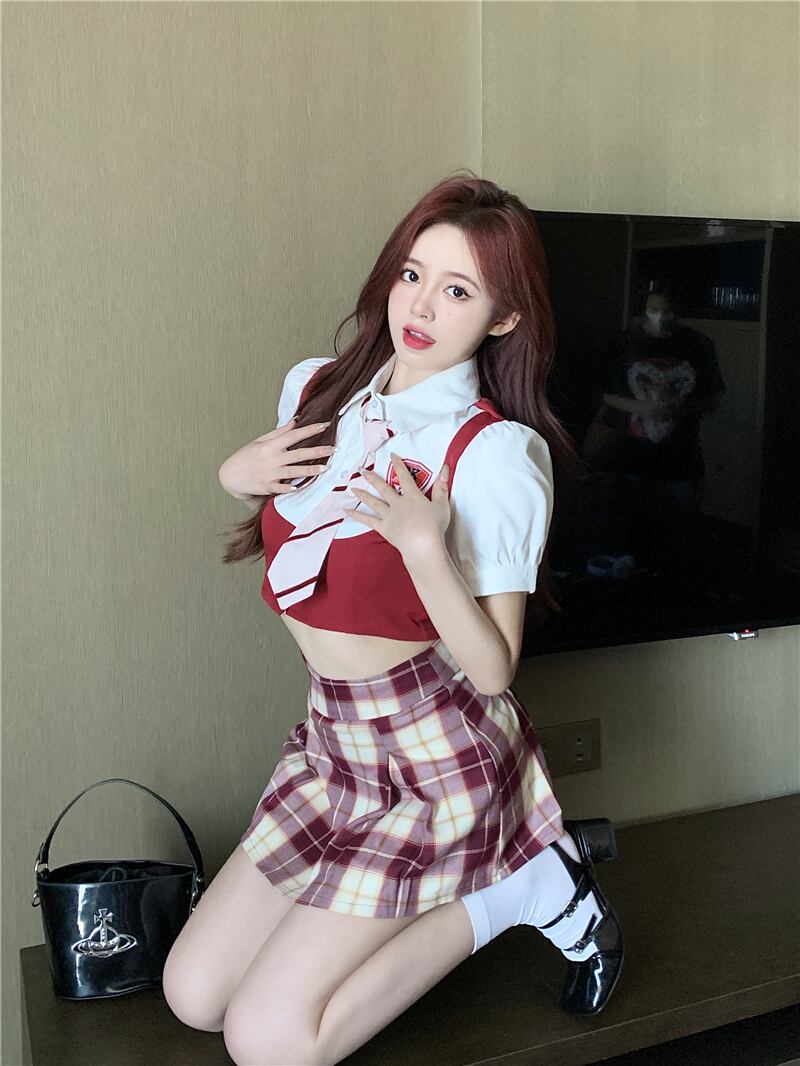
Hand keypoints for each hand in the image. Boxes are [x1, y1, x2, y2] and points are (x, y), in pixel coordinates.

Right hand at [219, 417, 336, 496]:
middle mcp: (272, 458)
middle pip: (298, 453)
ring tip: (326, 468)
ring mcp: (270, 472)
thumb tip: (295, 421)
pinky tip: (299, 488)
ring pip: (293, 471)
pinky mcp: (266, 486)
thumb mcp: (260, 441)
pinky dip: (288, 488)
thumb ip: (279, 432)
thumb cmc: (246, 456)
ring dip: (310, 470)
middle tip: (334, 449)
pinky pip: (280, 488)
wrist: (230, 475)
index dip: (310, 429)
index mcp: (271, 445)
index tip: (325, 425)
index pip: (294, 435)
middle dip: (317, 451)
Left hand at [344, 453, 451, 560]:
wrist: (423, 544)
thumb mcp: (442, 504)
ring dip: (363, 494)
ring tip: (352, 488)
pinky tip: (346, 511)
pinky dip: (357, 515)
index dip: (398, 465)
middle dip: (373, 478)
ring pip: (374, 502)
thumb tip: (445, 467)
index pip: (404, 477)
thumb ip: (442, 486)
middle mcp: (398, 503)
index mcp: (412, 496)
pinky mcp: (384, 528)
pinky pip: (368, 520)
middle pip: (384, 488)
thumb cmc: (434, 525)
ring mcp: (389, 515)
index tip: (391, 455)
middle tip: (362, 470)